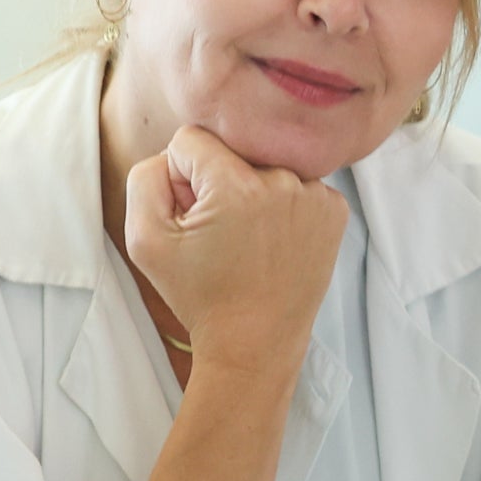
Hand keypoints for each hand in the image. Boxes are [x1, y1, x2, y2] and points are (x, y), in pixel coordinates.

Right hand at [122, 123, 347, 378]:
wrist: (256, 342)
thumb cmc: (199, 295)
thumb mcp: (145, 239)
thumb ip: (146, 178)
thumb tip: (174, 154)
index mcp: (236, 185)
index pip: (191, 139)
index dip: (180, 176)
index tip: (191, 214)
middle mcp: (283, 182)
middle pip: (232, 150)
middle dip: (217, 181)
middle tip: (220, 233)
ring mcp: (316, 196)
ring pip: (264, 165)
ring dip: (252, 191)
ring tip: (248, 240)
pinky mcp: (335, 210)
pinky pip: (296, 185)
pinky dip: (282, 205)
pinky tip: (274, 242)